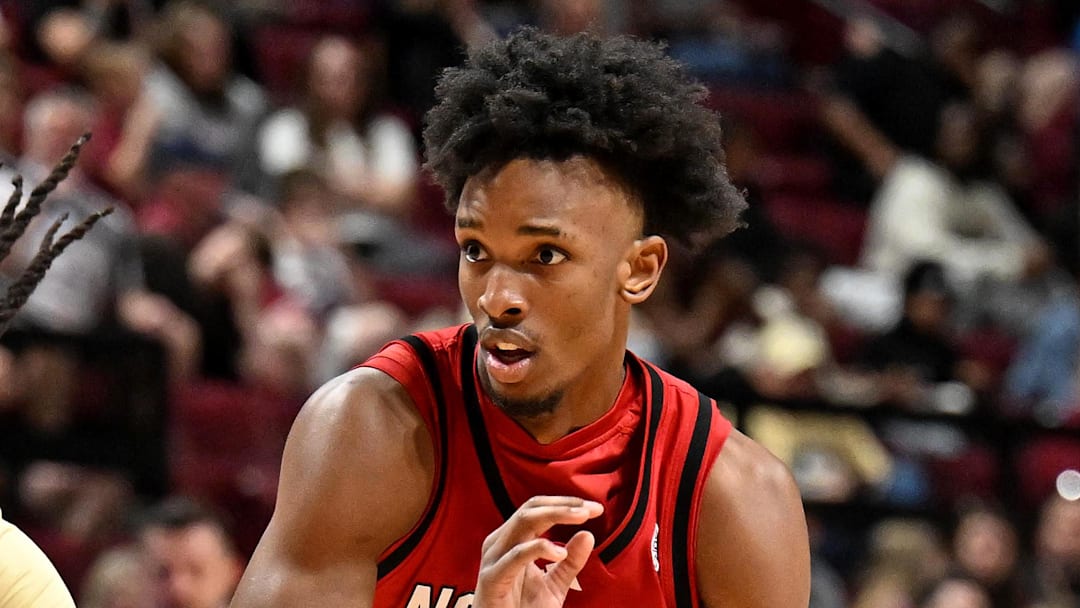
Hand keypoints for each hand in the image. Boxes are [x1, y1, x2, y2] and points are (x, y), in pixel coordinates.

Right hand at [473, 496, 602, 607]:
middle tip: (590, 509)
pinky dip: (540, 548)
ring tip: (581, 517)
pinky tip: (560, 552)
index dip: (566, 503)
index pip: (538, 509)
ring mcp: (494, 558)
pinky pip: (516, 555)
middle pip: (531, 509)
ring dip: (555, 515)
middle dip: (563, 505)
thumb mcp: (554, 585)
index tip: (595, 508)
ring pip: (523, 522)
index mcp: (512, 540)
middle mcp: (500, 543)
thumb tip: (588, 535)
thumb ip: (570, 562)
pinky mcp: (492, 578)